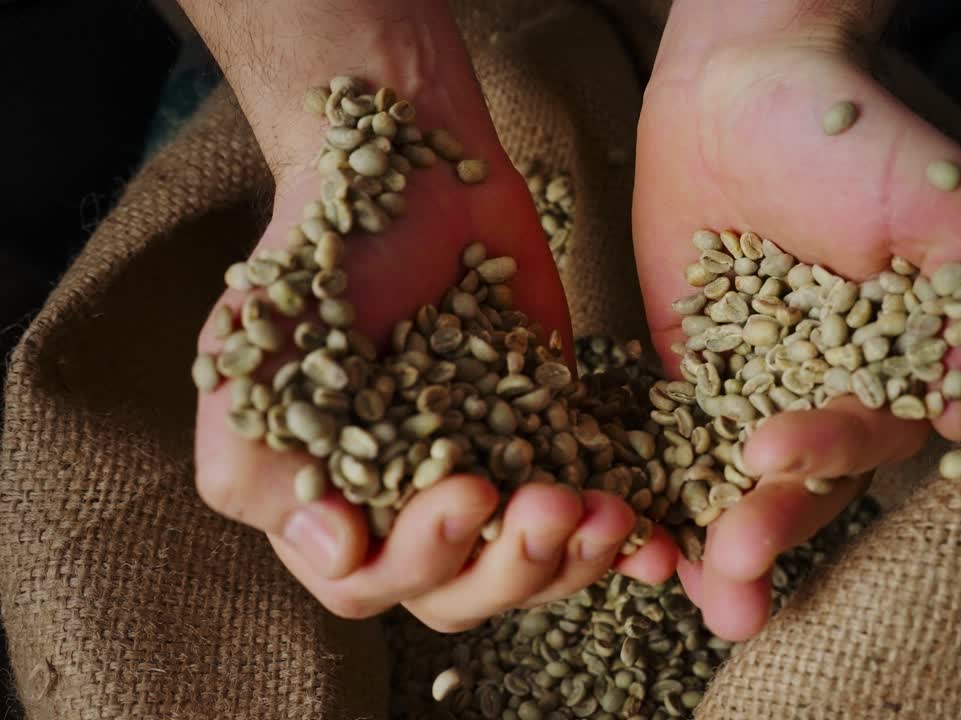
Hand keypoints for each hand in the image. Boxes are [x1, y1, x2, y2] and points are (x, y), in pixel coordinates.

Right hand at [187, 0, 675, 632]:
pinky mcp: (558, 442)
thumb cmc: (319, 259)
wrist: (411, 175)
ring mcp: (493, 478)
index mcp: (337, 504)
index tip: (466, 488)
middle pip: (464, 592)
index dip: (423, 555)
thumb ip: (253, 461)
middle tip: (551, 507)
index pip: (372, 580)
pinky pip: (594, 511)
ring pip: (535, 565)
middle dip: (512, 565)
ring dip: (575, 557)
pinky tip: (656, 535)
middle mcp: (413, 508)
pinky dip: (627, 535)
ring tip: (610, 513)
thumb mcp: (256, 351)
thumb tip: (336, 551)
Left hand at [633, 3, 960, 639]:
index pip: (868, 442)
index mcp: (890, 373)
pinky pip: (665, 436)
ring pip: (729, 478)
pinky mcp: (686, 370)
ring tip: (677, 575)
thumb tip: (960, 417)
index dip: (826, 460)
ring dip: (707, 533)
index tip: (771, 454)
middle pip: (798, 483)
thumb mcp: (948, 205)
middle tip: (727, 564)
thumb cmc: (860, 132)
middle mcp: (825, 394)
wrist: (748, 78)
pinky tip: (624, 523)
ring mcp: (750, 387)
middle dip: (765, 526)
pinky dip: (650, 484)